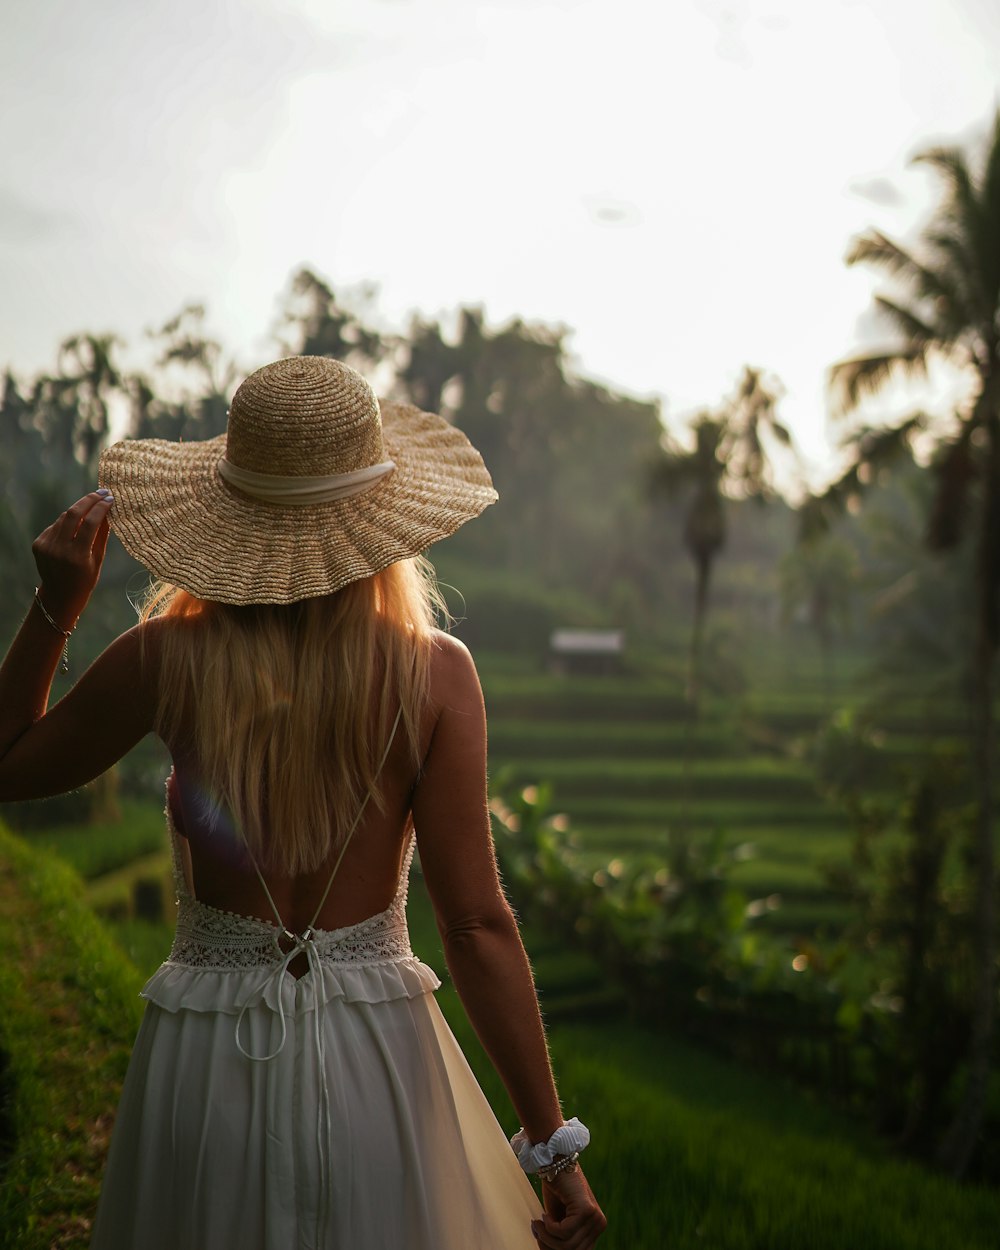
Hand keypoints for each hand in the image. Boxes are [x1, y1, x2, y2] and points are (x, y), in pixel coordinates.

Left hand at [31, 490, 113, 628]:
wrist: (60, 595)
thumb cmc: (85, 579)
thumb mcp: (98, 559)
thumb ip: (102, 534)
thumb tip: (109, 511)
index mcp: (78, 556)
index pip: (91, 523)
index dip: (101, 508)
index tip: (111, 499)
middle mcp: (59, 549)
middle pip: (73, 513)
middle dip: (89, 500)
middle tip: (101, 493)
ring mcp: (46, 546)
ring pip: (64, 518)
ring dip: (79, 510)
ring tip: (91, 507)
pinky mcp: (38, 544)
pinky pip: (55, 526)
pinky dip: (67, 523)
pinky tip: (75, 527)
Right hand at [532, 1164, 606, 1248]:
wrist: (556, 1161)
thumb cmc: (556, 1189)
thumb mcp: (559, 1219)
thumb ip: (562, 1236)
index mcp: (595, 1227)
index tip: (540, 1240)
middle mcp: (599, 1224)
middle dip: (549, 1245)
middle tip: (536, 1232)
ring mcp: (595, 1217)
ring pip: (568, 1245)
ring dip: (546, 1236)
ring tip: (538, 1223)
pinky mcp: (587, 1210)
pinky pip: (564, 1232)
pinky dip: (549, 1227)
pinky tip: (544, 1215)